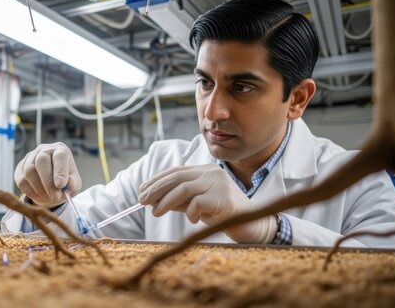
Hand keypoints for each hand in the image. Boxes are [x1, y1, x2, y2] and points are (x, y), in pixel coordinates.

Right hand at [14, 142, 81, 207]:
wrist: (53, 185)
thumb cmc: (65, 182)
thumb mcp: (74, 183)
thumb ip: (73, 183)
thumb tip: (69, 184)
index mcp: (61, 150)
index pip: (59, 156)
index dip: (59, 170)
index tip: (61, 185)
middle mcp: (44, 150)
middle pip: (41, 161)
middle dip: (48, 182)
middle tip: (55, 196)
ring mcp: (30, 157)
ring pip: (29, 171)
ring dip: (39, 189)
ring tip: (49, 198)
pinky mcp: (20, 167)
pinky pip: (21, 180)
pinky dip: (30, 192)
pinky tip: (39, 196)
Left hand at [138, 164, 276, 243]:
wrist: (253, 224)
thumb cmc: (222, 214)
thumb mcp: (197, 205)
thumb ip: (179, 201)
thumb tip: (154, 201)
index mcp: (205, 171)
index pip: (176, 172)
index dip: (157, 180)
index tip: (142, 190)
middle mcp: (212, 173)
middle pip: (178, 177)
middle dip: (156, 189)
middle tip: (142, 200)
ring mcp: (220, 184)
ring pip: (185, 189)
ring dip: (166, 201)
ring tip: (155, 212)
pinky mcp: (225, 199)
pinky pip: (199, 203)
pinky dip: (191, 213)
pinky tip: (192, 220)